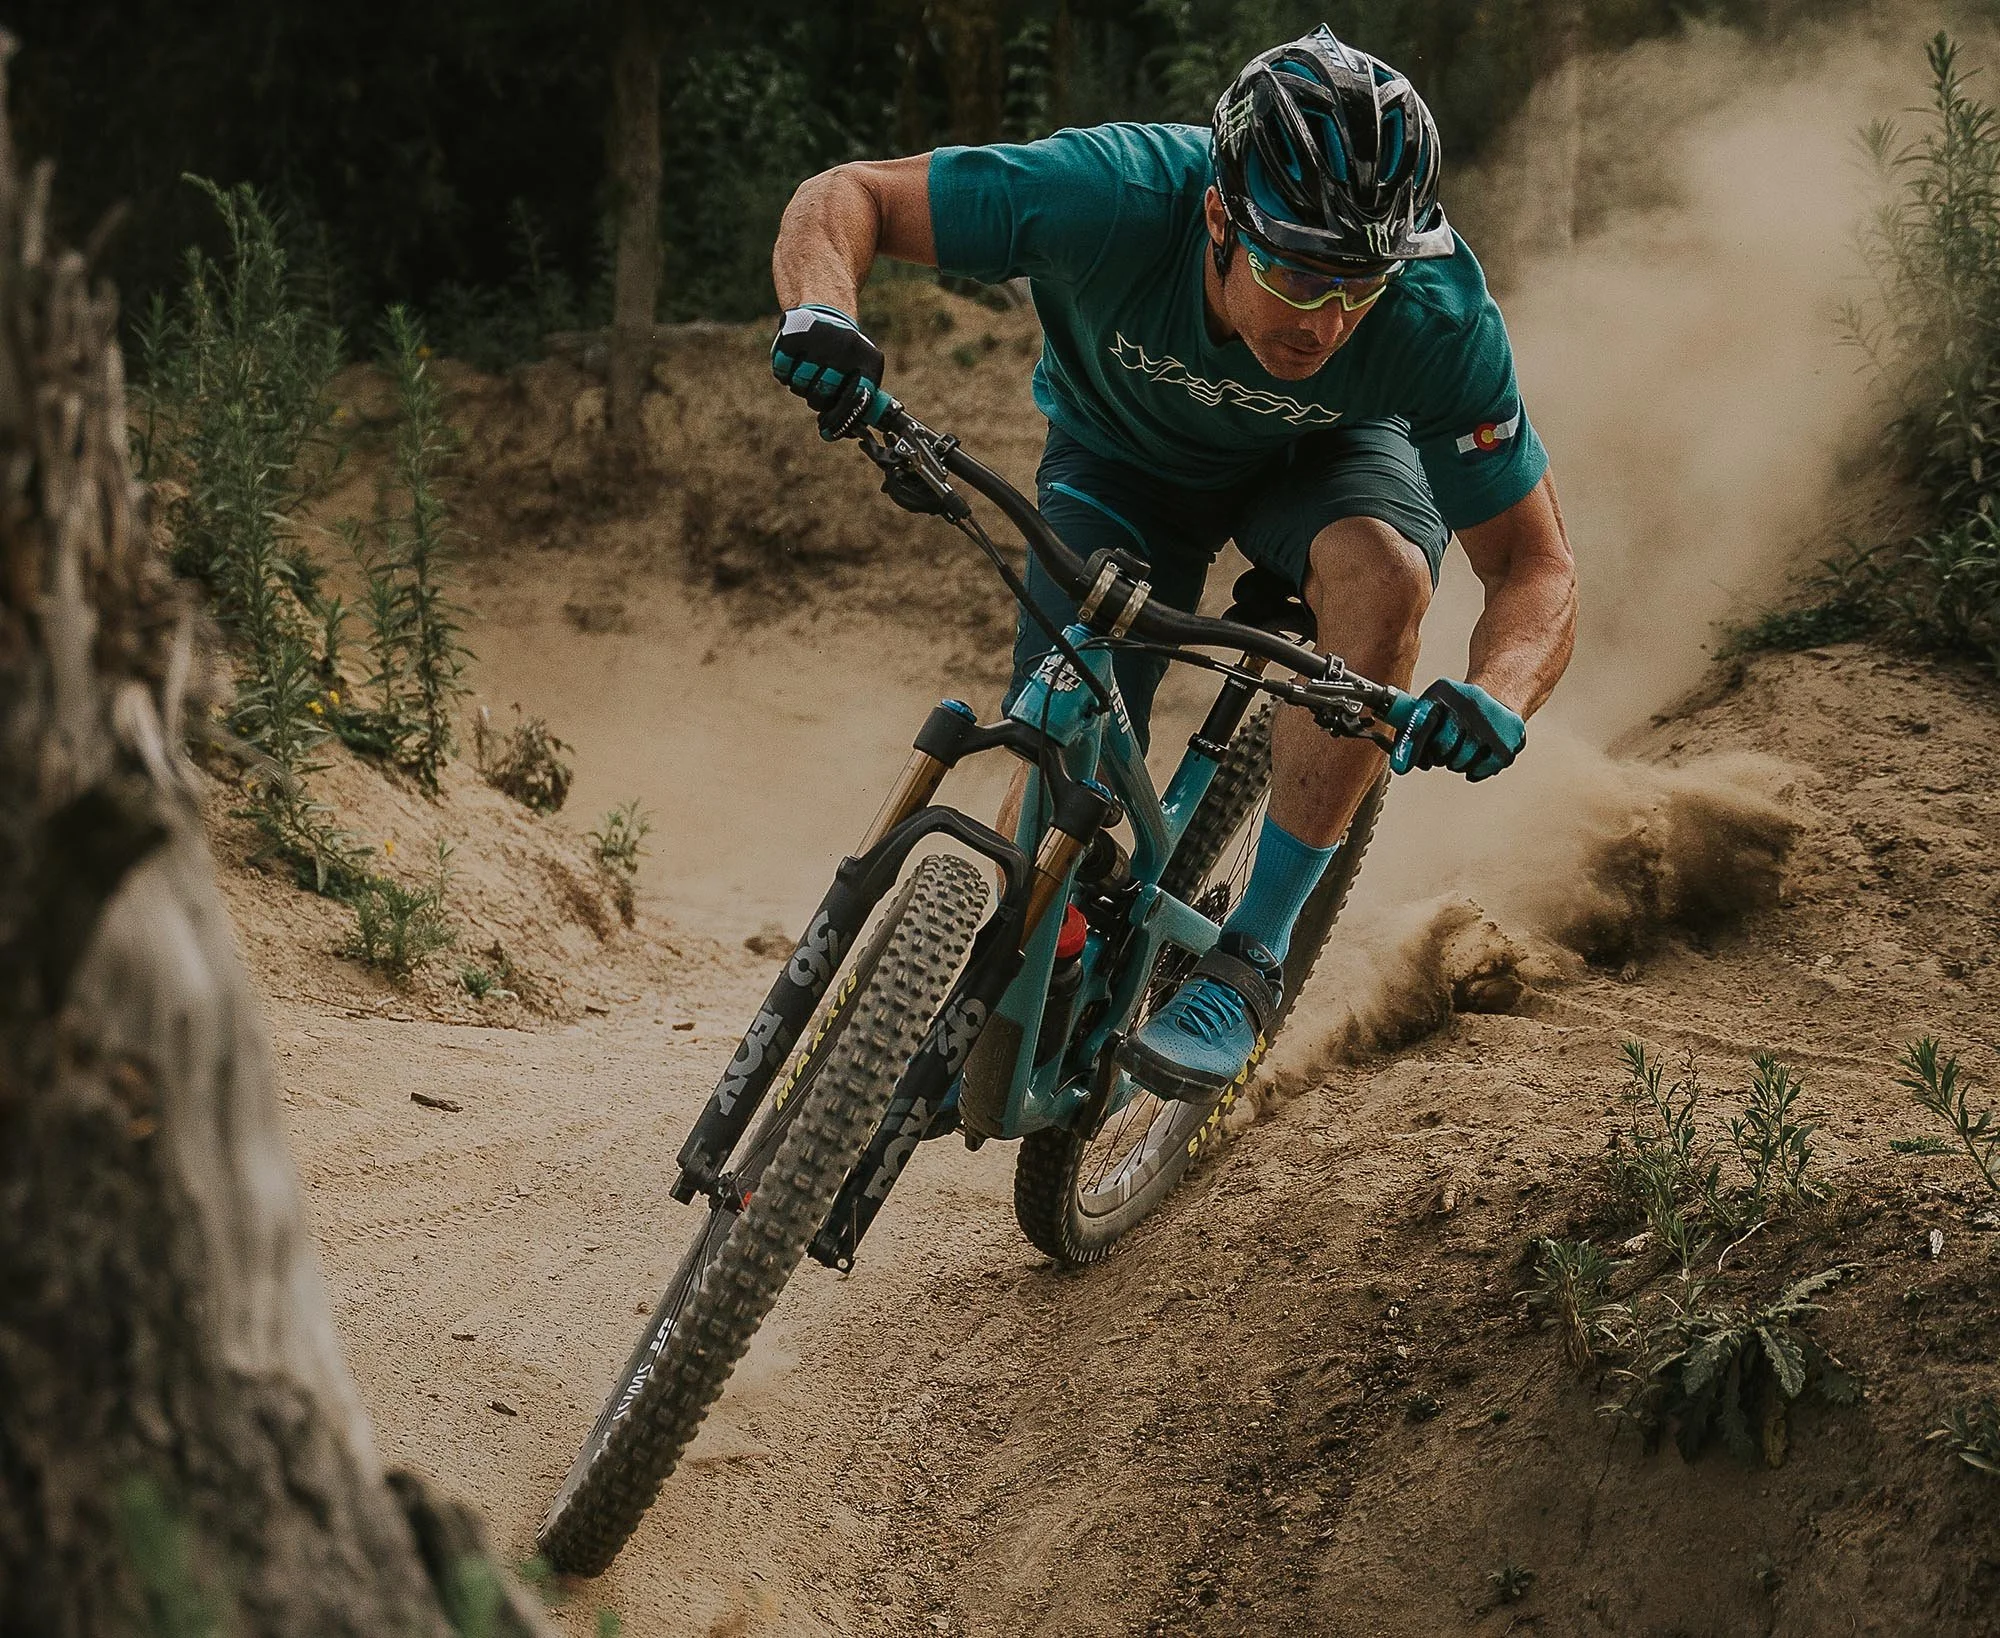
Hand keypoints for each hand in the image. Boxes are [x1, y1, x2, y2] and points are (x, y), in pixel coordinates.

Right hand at [770, 304, 886, 439]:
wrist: (825, 307)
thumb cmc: (845, 352)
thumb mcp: (861, 369)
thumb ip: (859, 401)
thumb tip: (850, 433)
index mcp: (866, 359)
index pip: (855, 400)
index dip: (841, 420)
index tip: (830, 430)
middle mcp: (844, 348)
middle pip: (822, 398)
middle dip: (818, 399)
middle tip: (819, 386)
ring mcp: (818, 341)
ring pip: (800, 387)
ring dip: (801, 386)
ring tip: (809, 368)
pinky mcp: (792, 336)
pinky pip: (783, 374)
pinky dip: (786, 373)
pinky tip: (795, 361)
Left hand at [1389, 678, 1525, 781]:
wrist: (1500, 695)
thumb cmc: (1456, 708)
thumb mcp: (1430, 705)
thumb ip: (1410, 731)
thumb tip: (1400, 766)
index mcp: (1445, 692)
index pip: (1423, 723)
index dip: (1410, 746)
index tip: (1401, 767)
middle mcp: (1470, 704)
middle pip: (1441, 750)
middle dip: (1439, 754)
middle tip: (1448, 743)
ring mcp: (1491, 724)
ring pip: (1459, 764)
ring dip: (1457, 761)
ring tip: (1466, 744)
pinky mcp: (1507, 744)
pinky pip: (1478, 771)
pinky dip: (1475, 768)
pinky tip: (1480, 751)